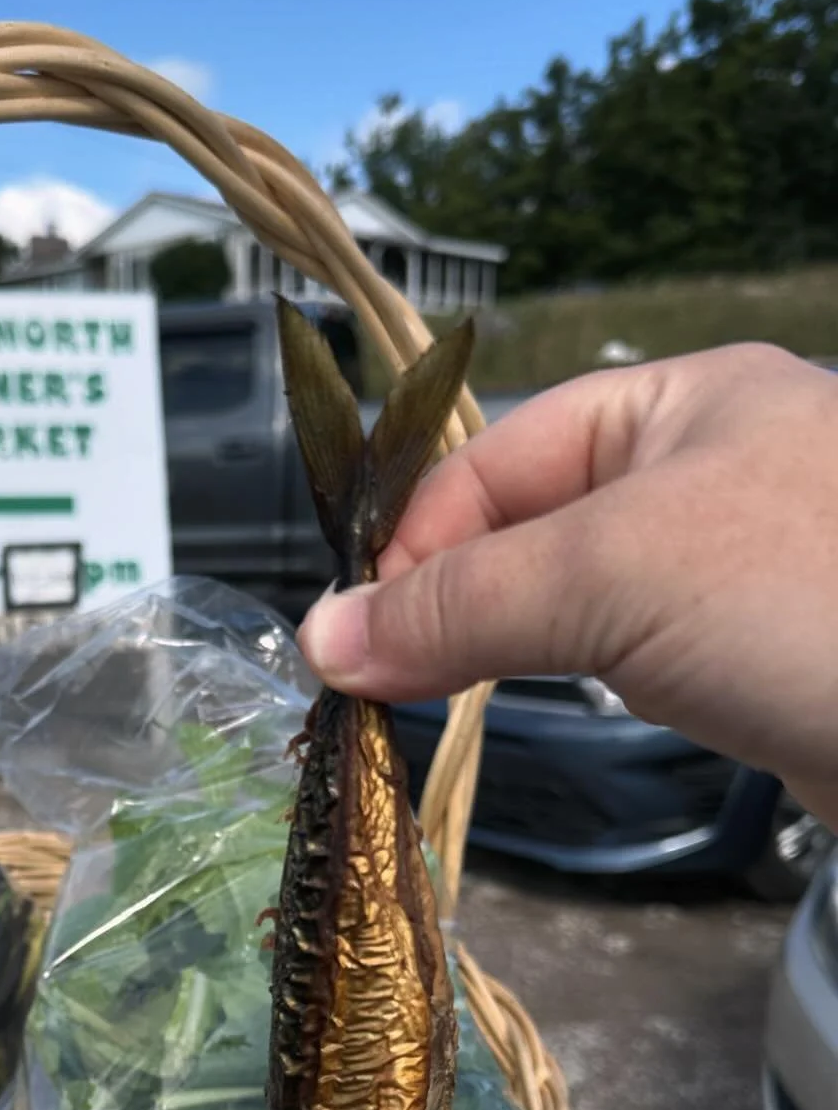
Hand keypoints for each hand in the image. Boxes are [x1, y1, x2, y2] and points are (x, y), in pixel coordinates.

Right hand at [298, 343, 837, 826]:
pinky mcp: (762, 653)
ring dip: (500, 639)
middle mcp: (709, 467)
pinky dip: (572, 676)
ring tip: (431, 695)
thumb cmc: (806, 600)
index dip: (417, 536)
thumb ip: (461, 604)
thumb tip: (320, 640)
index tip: (358, 630)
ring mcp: (740, 564)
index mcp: (682, 403)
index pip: (500, 453)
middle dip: (450, 592)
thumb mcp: (612, 576)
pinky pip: (633, 650)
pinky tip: (544, 706)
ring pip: (577, 592)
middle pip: (530, 521)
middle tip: (379, 676)